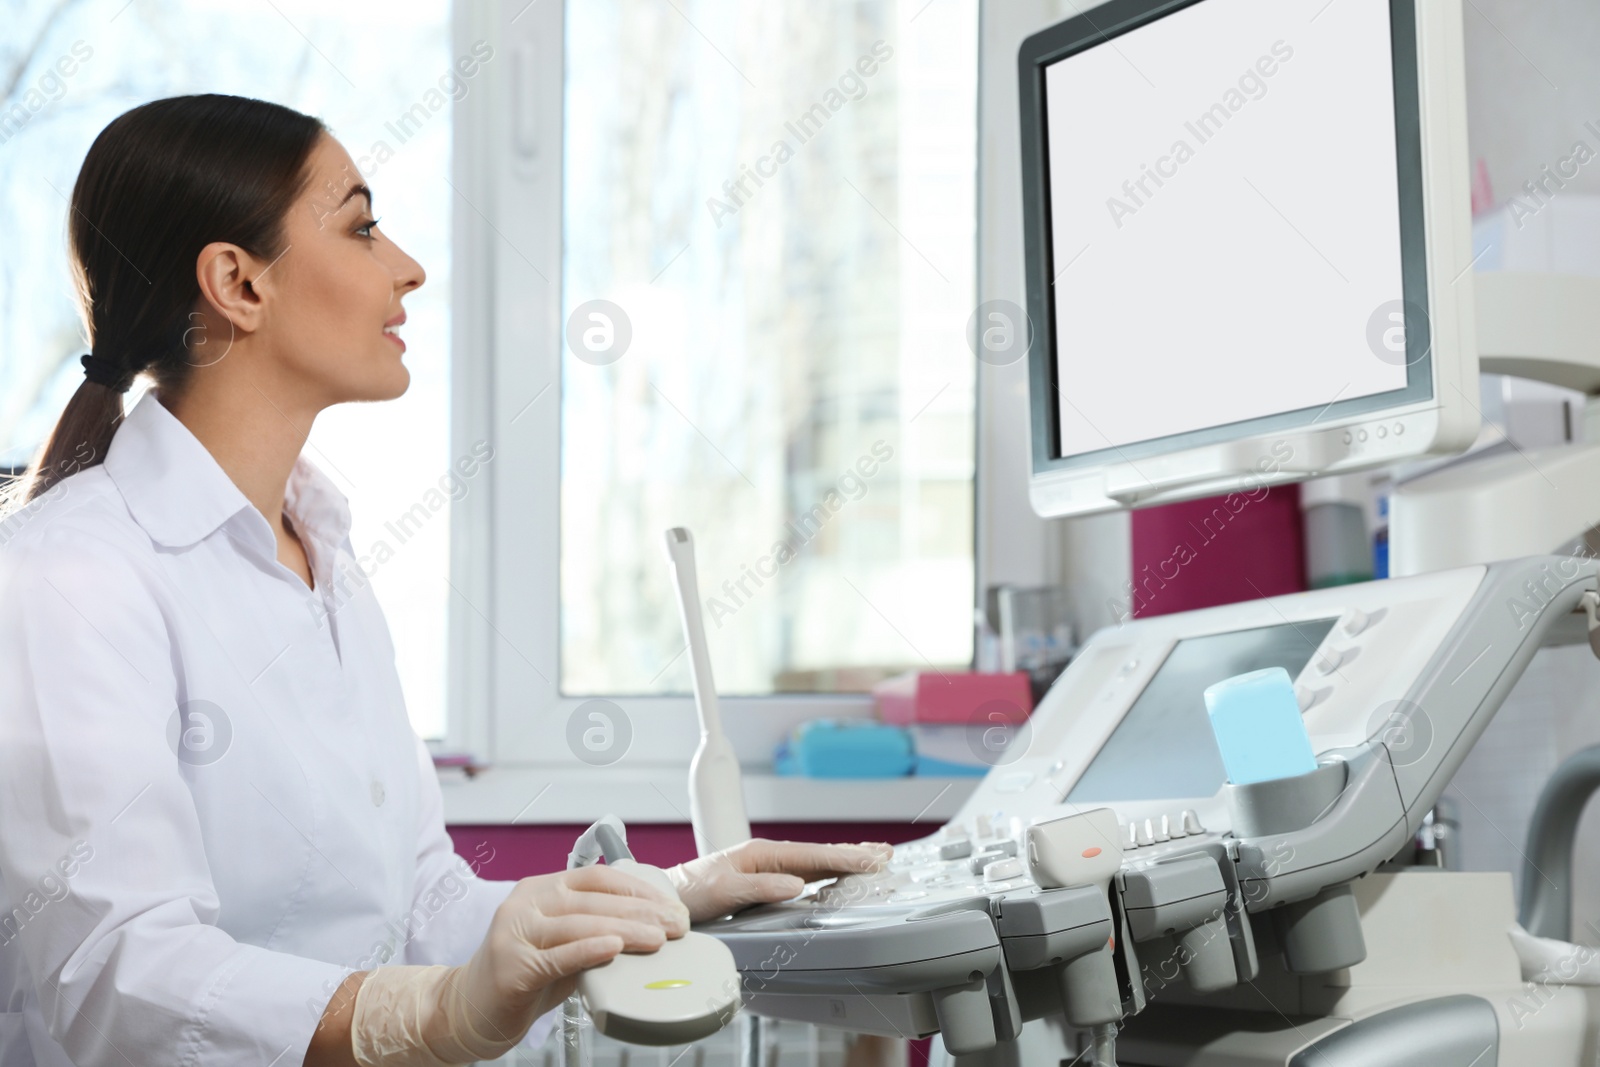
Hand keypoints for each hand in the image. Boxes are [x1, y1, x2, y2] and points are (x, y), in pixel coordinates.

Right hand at [351, 865, 690, 1064]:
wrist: (467, 1010)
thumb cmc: (521, 975)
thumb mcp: (561, 943)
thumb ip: (594, 930)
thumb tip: (650, 928)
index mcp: (541, 889)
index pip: (597, 877)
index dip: (638, 888)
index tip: (670, 905)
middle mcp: (525, 903)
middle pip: (594, 900)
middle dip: (642, 911)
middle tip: (675, 925)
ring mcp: (514, 932)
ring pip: (580, 924)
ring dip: (626, 930)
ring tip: (657, 939)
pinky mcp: (510, 966)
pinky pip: (558, 955)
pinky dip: (589, 950)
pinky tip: (614, 950)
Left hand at [665, 839, 892, 922]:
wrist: (670, 896)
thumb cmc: (692, 891)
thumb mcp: (724, 891)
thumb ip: (760, 887)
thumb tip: (795, 886)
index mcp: (763, 853)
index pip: (812, 856)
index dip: (844, 858)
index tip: (871, 860)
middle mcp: (769, 856)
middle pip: (819, 854)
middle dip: (853, 853)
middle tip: (885, 854)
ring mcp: (769, 867)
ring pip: (816, 862)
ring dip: (845, 860)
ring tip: (872, 858)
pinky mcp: (766, 880)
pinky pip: (806, 873)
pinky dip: (827, 871)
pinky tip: (837, 875)